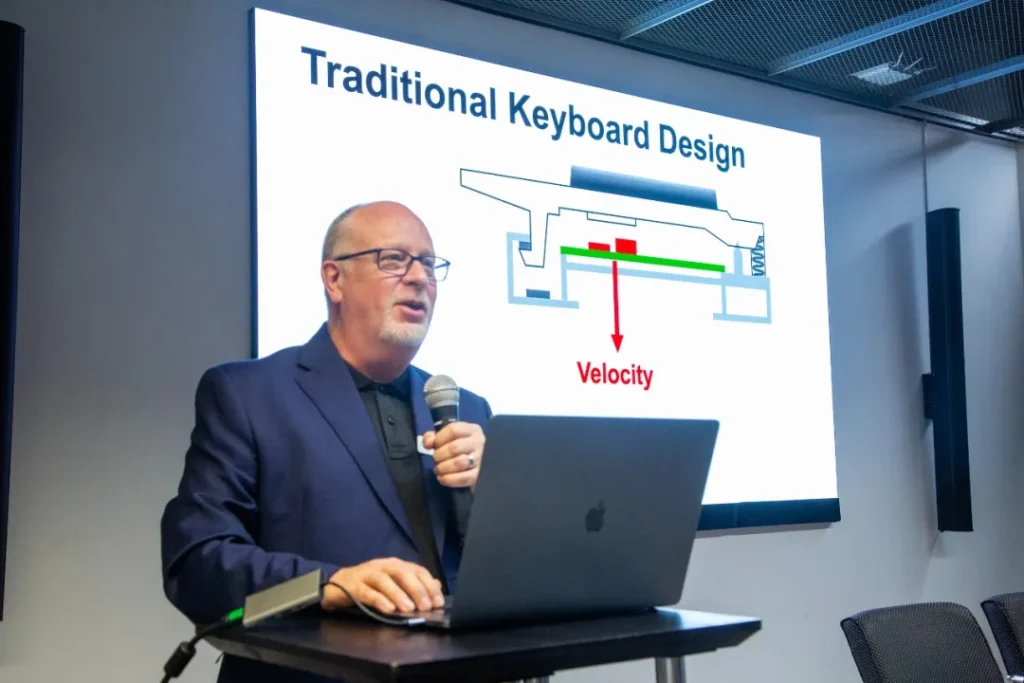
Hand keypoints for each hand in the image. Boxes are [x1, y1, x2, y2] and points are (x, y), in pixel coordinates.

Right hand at [321, 558, 444, 613]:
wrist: (336, 585)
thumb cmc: (368, 585)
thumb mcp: (393, 582)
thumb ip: (413, 584)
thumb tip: (436, 586)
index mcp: (395, 564)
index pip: (417, 570)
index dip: (429, 585)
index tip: (438, 601)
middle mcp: (383, 566)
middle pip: (403, 573)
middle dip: (417, 589)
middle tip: (426, 606)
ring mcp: (367, 574)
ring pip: (385, 581)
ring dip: (399, 594)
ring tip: (409, 608)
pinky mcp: (354, 586)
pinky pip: (368, 592)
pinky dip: (379, 600)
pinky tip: (389, 609)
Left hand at [423, 421, 484, 488]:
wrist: (476, 463)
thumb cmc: (459, 447)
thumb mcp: (448, 437)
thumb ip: (434, 437)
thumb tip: (428, 443)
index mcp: (472, 430)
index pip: (453, 430)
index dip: (438, 439)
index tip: (431, 445)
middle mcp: (478, 443)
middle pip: (454, 447)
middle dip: (439, 455)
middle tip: (436, 459)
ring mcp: (481, 460)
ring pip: (459, 463)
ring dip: (443, 467)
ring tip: (438, 469)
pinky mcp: (479, 476)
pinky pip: (463, 479)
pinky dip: (448, 479)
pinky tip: (442, 478)